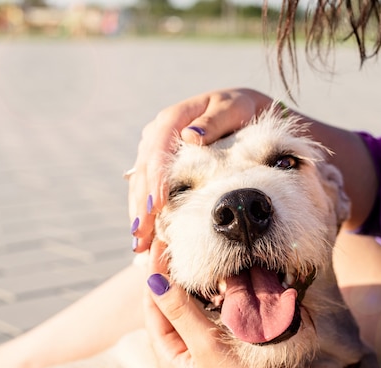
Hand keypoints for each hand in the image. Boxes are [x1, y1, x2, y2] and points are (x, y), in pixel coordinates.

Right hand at [127, 89, 272, 252]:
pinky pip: (148, 193)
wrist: (241, 114)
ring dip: (139, 215)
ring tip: (140, 245)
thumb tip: (190, 136)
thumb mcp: (233, 109)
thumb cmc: (240, 111)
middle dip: (141, 205)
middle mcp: (157, 136)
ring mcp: (155, 153)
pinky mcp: (159, 169)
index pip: (157, 150)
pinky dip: (147, 215)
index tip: (157, 205)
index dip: (156, 179)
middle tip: (142, 235)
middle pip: (143, 173)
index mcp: (172, 119)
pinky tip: (148, 240)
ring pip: (140, 186)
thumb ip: (214, 121)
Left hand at [144, 240, 290, 367]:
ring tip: (193, 252)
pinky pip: (209, 308)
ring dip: (192, 280)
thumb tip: (154, 280)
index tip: (161, 245)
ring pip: (190, 302)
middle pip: (170, 301)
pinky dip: (211, 291)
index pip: (153, 305)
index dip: (155, 274)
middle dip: (172, 273)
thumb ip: (180, 312)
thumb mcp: (205, 346)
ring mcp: (201, 341)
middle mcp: (182, 346)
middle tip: (176, 242)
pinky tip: (217, 276)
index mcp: (169, 352)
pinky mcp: (221, 337)